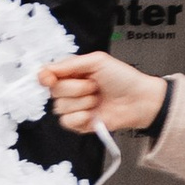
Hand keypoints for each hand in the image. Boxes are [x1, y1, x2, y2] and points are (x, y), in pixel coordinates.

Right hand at [40, 51, 165, 137]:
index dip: (45, 77)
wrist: (138, 100)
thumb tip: (45, 70)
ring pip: (60, 108)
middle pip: (54, 92)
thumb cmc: (123, 78)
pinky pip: (67, 122)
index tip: (50, 78)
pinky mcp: (79, 123)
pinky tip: (93, 113)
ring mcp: (75, 107)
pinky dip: (80, 117)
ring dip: (82, 103)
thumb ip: (69, 64)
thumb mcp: (97, 61)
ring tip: (97, 99)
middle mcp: (71, 90)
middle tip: (94, 86)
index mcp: (72, 73)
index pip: (47, 75)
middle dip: (75, 89)